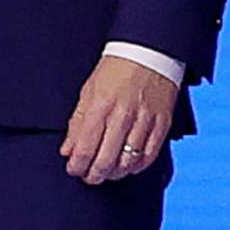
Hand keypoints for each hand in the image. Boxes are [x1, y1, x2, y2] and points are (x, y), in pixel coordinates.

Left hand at [62, 55, 177, 183]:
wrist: (149, 53)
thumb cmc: (117, 70)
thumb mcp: (88, 92)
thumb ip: (77, 123)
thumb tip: (67, 150)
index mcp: (100, 107)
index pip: (84, 150)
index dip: (76, 167)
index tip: (74, 169)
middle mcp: (123, 116)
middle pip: (105, 162)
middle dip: (93, 175)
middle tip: (89, 176)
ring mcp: (144, 121)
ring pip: (128, 162)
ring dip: (114, 173)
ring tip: (108, 171)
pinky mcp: (162, 123)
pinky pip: (149, 155)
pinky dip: (137, 166)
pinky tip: (129, 165)